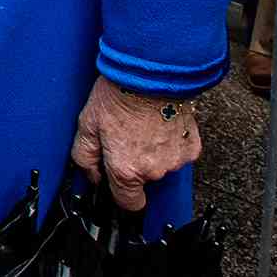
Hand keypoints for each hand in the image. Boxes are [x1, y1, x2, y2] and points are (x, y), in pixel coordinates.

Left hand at [68, 75, 199, 212]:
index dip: (121, 193)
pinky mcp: (191, 147)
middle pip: (143, 180)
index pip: (128, 203)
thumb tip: (92, 175)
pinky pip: (177, 153)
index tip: (117, 183)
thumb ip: (85, 158)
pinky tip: (159, 124)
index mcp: (126, 169)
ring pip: (161, 166)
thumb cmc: (119, 95)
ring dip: (153, 152)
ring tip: (142, 126)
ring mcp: (175, 160)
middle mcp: (154, 170)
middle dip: (134, 163)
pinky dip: (170, 143)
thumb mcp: (87, 124)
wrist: (152, 73)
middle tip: (126, 136)